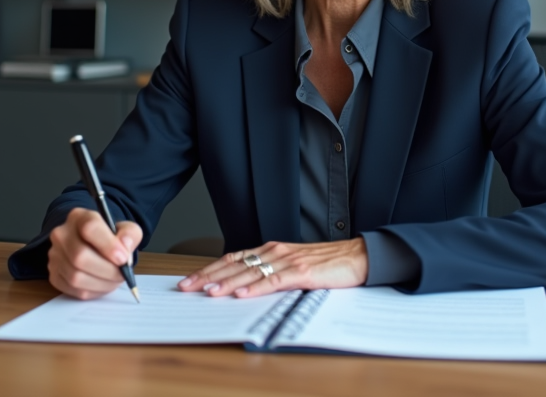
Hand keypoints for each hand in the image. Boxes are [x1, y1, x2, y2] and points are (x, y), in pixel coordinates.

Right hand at [47, 207, 142, 299]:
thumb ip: (130, 234)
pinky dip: (92, 291)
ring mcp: (55, 255)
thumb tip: (125, 246)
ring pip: (75, 276)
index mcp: (80, 217)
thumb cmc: (110, 238)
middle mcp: (62, 234)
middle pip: (80, 256)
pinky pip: (73, 289)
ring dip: (101, 283)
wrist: (95, 247)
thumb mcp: (126, 230)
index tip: (123, 258)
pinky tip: (103, 284)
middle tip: (122, 274)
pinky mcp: (54, 274)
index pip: (90, 227)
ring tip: (114, 280)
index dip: (108, 245)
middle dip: (107, 270)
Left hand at [177, 239, 367, 297]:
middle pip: (236, 264)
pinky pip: (275, 281)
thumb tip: (246, 287)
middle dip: (209, 276)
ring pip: (251, 273)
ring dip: (228, 283)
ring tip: (209, 292)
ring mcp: (289, 261)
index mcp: (272, 250)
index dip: (211, 268)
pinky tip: (243, 295)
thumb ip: (271, 272)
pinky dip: (257, 288)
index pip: (234, 258)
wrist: (357, 256)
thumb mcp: (293, 265)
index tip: (191, 280)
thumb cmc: (327, 263)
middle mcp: (276, 252)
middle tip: (188, 287)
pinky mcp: (303, 272)